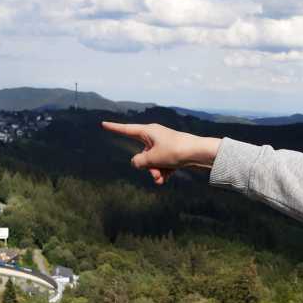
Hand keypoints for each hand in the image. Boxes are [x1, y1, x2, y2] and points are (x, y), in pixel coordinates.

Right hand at [100, 121, 220, 184]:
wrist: (199, 153)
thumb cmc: (175, 151)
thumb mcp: (152, 158)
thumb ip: (138, 161)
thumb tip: (136, 163)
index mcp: (148, 131)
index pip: (127, 130)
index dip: (114, 128)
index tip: (103, 124)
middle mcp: (155, 136)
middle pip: (142, 154)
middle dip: (147, 167)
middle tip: (155, 174)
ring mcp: (164, 145)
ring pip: (152, 162)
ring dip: (155, 172)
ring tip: (162, 178)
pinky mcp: (172, 153)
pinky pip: (162, 164)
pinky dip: (163, 171)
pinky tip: (167, 179)